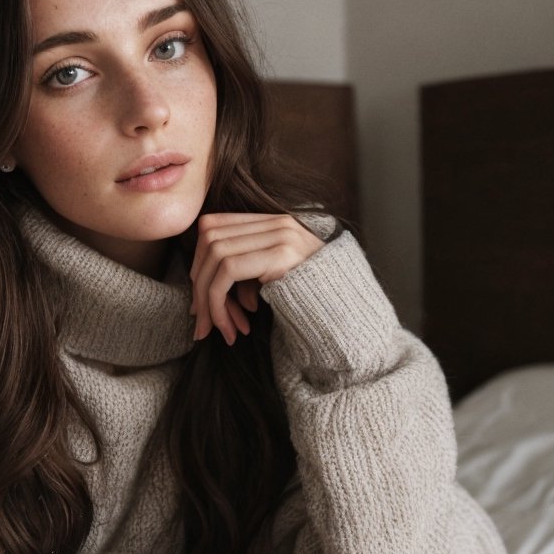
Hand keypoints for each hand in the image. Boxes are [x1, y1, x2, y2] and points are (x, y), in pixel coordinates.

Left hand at [189, 213, 323, 344]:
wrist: (355, 319)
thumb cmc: (315, 307)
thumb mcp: (275, 284)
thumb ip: (246, 277)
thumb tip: (206, 296)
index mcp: (275, 224)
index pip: (215, 225)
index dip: (199, 262)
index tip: (200, 300)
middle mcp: (278, 223)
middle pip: (209, 238)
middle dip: (198, 283)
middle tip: (201, 321)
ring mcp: (282, 236)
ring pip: (215, 256)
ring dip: (208, 299)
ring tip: (216, 331)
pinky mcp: (282, 255)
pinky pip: (228, 272)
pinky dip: (218, 303)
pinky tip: (230, 330)